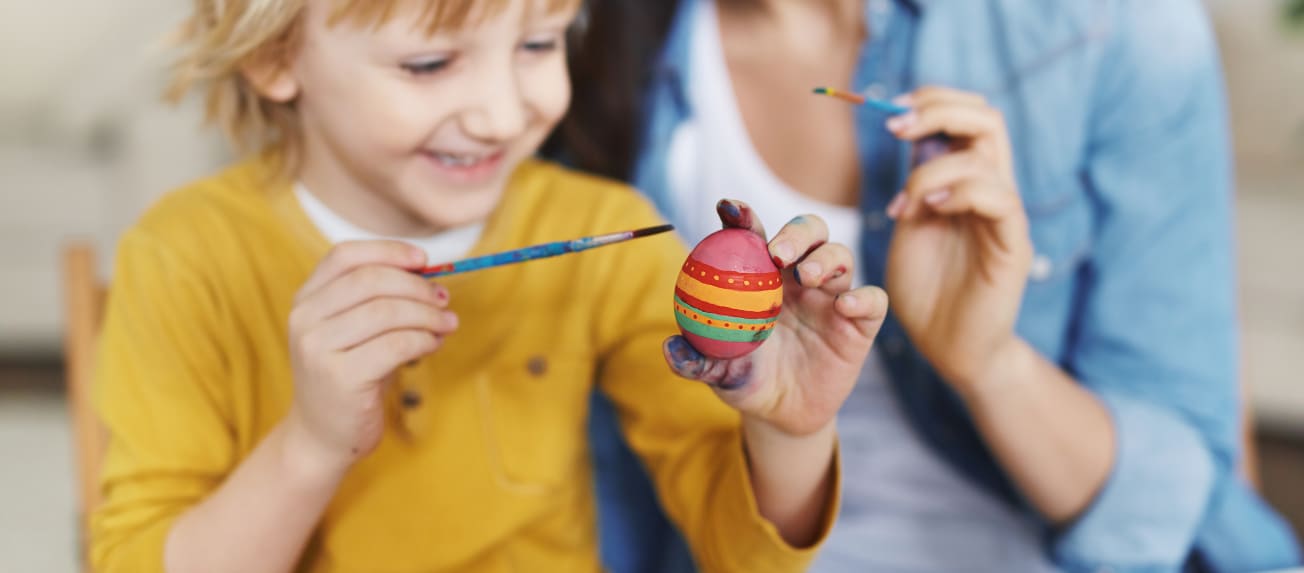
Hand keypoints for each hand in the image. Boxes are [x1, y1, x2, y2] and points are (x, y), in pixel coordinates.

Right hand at [284, 241, 458, 471]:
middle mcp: (305, 320)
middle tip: (444, 300)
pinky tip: (433, 345)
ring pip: (388, 312)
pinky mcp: (340, 377)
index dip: (388, 251)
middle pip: (371, 280)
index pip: (344, 256)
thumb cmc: (350, 376)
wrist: (323, 436)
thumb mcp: (356, 331)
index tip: (425, 260)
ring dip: (428, 315)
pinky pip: (397, 345)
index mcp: (306, 300)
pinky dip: (424, 340)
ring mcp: (318, 349)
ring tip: (446, 324)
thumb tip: (431, 274)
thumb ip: (380, 299)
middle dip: (417, 287)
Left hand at [663, 200, 888, 436]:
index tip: (728, 209)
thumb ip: (696, 361)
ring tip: (808, 276)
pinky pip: (872, 301)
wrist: (781, 416)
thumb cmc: (746, 380)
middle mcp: (799, 278)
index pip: (755, 236)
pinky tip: (846, 306)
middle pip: (807, 232)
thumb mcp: (718, 373)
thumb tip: (670, 348)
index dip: (743, 216)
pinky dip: (863, 298)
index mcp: (762, 277)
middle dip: (795, 232)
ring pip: (840, 256)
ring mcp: (832, 297)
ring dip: (825, 258)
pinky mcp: (859, 323)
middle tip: (778, 253)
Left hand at [883, 86, 1033, 392]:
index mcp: (968, 181)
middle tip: (896, 128)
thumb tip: (907, 132)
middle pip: (987, 118)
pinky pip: (1000, 199)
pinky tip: (927, 211)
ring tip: (904, 205)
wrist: (948, 349)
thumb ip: (914, 182)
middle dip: (938, 109)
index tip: (890, 111)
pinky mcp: (1012, 247)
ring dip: (934, 165)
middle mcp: (992, 190)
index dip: (933, 100)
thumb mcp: (909, 225)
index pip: (968, 116)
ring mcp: (1005, 217)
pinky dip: (960, 192)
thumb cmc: (926, 291)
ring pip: (988, 154)